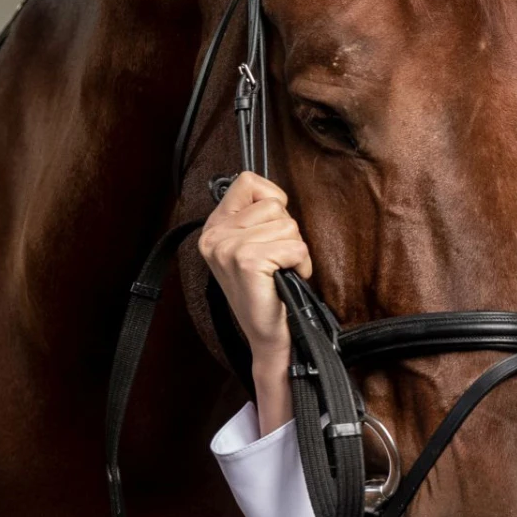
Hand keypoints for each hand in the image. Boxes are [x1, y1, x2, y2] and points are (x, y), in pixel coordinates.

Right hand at [197, 172, 311, 427]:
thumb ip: (255, 218)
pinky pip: (294, 246)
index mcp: (214, 227)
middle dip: (287, 232)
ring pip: (287, 225)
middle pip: (274, 205)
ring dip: (296, 250)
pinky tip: (288, 279)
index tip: (274, 228)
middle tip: (279, 260)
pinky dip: (301, 263)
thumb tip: (276, 197)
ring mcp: (228, 248)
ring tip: (282, 271)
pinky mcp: (247, 261)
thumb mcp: (252, 248)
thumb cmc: (267, 292)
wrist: (268, 336)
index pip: (248, 181)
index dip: (272, 198)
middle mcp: (215, 235)